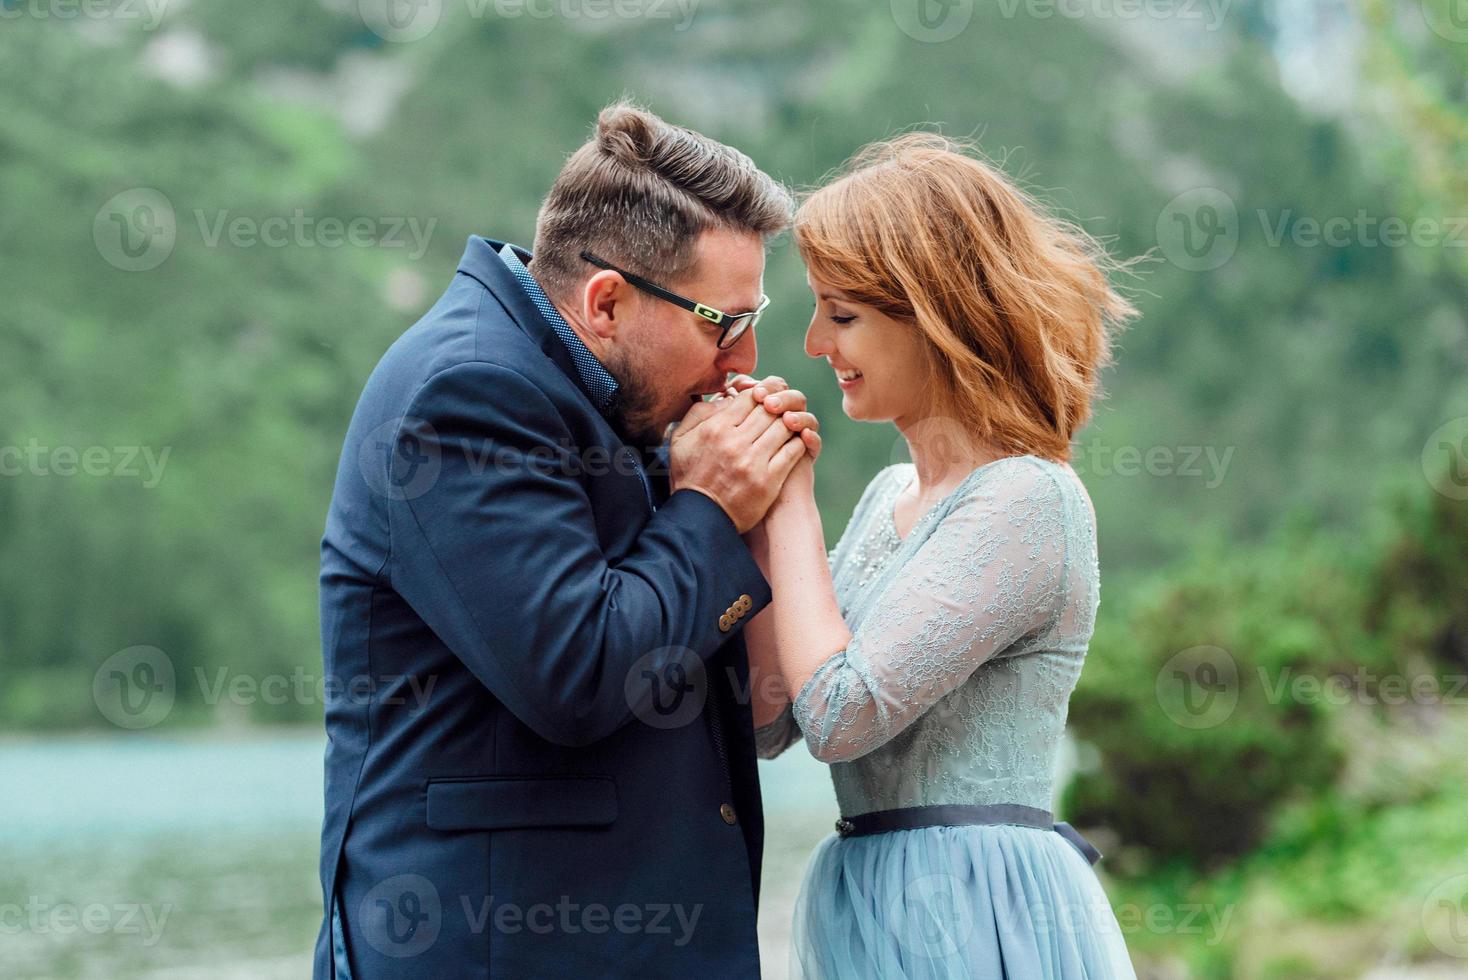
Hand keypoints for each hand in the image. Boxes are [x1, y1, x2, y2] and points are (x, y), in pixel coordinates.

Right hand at [669, 378, 812, 532]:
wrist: (700, 518)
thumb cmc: (689, 477)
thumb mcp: (680, 441)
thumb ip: (698, 414)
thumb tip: (726, 398)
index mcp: (715, 429)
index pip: (748, 398)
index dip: (761, 394)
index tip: (764, 399)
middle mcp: (735, 442)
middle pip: (769, 410)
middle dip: (778, 407)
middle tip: (781, 410)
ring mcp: (753, 462)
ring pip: (784, 428)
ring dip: (790, 423)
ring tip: (789, 425)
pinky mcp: (768, 480)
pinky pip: (792, 451)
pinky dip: (798, 442)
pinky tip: (796, 441)